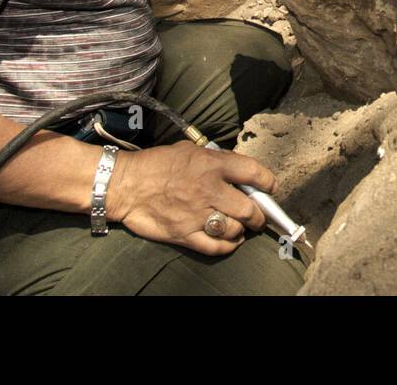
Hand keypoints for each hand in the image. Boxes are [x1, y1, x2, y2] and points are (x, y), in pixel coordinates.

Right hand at [106, 141, 277, 254]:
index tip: (270, 187)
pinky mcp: (184, 234)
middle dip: (259, 216)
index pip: (254, 173)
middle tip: (258, 216)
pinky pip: (215, 247)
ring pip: (235, 230)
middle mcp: (209, 190)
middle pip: (249, 209)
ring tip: (240, 227)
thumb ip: (216, 158)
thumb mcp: (189, 149)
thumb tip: (238, 168)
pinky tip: (230, 241)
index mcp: (212, 165)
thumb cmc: (157, 163)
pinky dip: (228, 246)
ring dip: (241, 230)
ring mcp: (197, 215)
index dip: (268, 182)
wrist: (125, 184)